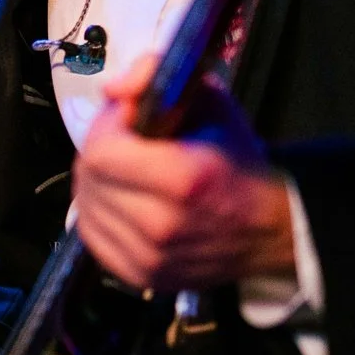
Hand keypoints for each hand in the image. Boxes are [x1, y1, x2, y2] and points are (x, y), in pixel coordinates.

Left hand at [71, 54, 294, 292]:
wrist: (268, 227)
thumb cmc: (236, 161)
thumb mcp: (209, 101)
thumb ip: (155, 75)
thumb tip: (111, 90)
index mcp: (183, 178)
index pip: (100, 153)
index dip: (104, 128)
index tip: (125, 121)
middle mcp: (162, 225)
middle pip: (89, 180)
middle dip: (100, 152)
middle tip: (123, 144)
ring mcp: (151, 258)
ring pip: (86, 210)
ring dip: (97, 184)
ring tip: (125, 173)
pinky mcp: (143, 278)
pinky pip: (94, 238)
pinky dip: (100, 215)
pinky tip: (123, 201)